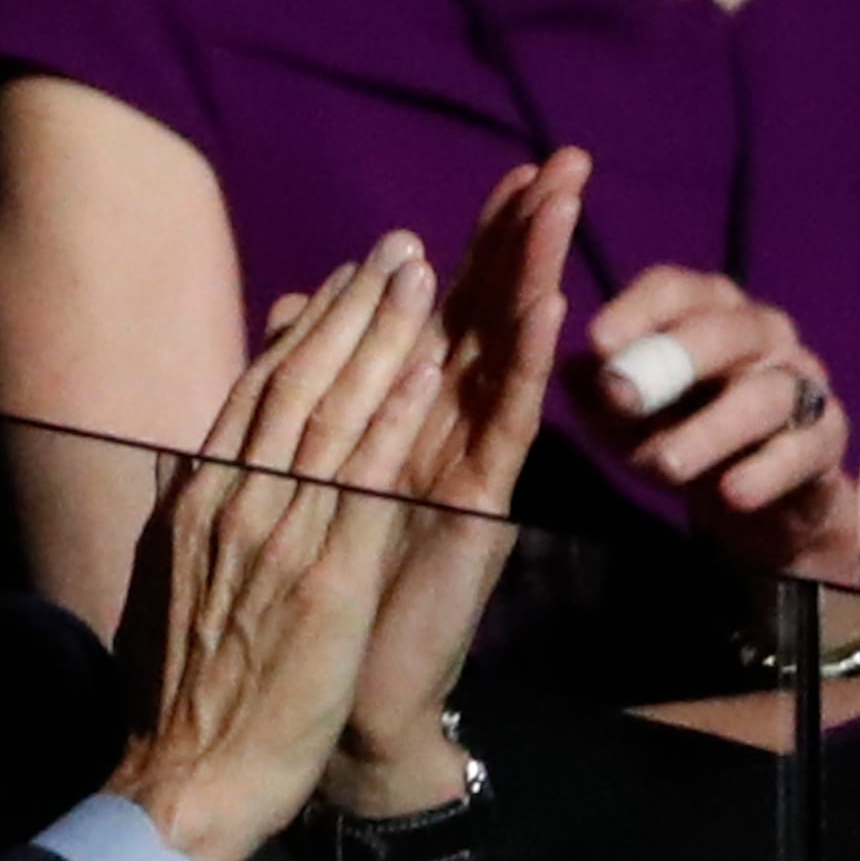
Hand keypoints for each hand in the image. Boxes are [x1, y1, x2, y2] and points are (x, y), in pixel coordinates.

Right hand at [110, 233, 444, 860]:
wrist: (188, 778)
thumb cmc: (182, 692)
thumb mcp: (170, 581)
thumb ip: (189, 514)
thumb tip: (189, 463)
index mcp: (197, 499)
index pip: (256, 392)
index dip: (306, 330)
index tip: (343, 279)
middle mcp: (234, 500)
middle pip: (299, 381)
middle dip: (353, 308)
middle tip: (398, 246)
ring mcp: (280, 535)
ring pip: (338, 412)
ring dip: (385, 336)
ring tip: (425, 273)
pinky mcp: (328, 578)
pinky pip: (369, 480)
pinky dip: (400, 417)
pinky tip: (432, 368)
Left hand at [325, 151, 585, 817]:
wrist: (342, 700)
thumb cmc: (328, 594)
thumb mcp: (316, 466)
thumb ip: (317, 379)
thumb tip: (296, 297)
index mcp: (407, 413)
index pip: (449, 305)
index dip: (479, 238)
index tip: (513, 169)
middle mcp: (446, 430)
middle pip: (490, 311)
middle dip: (524, 236)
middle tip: (563, 160)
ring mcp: (467, 465)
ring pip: (504, 350)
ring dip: (534, 273)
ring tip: (562, 201)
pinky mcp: (477, 507)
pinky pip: (503, 424)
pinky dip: (522, 361)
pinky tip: (546, 305)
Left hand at [578, 268, 858, 581]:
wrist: (749, 493)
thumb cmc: (676, 431)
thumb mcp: (626, 417)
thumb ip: (598, 393)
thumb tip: (570, 368)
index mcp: (707, 309)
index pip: (674, 288)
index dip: (635, 311)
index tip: (596, 342)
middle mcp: (762, 332)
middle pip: (727, 331)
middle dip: (672, 363)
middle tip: (623, 399)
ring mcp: (801, 381)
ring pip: (765, 394)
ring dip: (712, 430)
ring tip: (664, 465)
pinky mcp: (827, 437)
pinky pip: (806, 447)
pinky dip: (768, 470)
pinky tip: (731, 493)